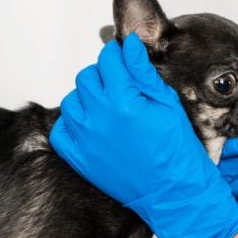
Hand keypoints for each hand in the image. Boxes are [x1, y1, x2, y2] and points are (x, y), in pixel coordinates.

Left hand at [49, 34, 237, 237]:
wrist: (173, 191)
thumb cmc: (176, 150)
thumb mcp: (167, 103)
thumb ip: (143, 73)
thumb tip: (129, 46)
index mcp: (124, 101)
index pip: (108, 60)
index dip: (116, 55)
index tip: (122, 58)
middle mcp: (99, 118)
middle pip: (86, 78)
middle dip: (101, 75)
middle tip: (118, 84)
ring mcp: (86, 139)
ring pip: (71, 101)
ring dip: (86, 98)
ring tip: (106, 106)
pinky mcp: (79, 158)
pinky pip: (60, 131)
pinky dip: (71, 124)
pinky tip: (90, 125)